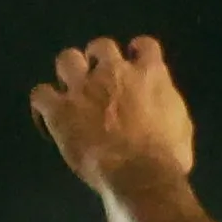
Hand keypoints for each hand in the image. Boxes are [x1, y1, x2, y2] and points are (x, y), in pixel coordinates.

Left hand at [31, 35, 195, 190]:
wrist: (139, 175)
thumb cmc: (168, 157)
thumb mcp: (181, 125)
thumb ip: (167, 105)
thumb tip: (161, 103)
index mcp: (149, 75)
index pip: (144, 46)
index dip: (137, 53)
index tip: (135, 64)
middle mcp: (114, 72)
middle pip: (101, 46)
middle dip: (98, 60)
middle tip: (98, 81)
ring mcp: (83, 89)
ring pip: (67, 59)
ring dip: (70, 73)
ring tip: (71, 93)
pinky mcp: (59, 110)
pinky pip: (40, 94)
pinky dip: (44, 103)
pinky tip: (50, 117)